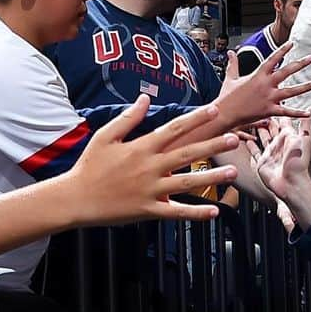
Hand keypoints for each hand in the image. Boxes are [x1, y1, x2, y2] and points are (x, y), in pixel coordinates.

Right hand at [73, 95, 238, 223]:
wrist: (76, 198)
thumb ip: (128, 117)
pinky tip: (214, 211)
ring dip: (212, 177)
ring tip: (232, 172)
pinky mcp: (149, 209)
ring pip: (188, 182)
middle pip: (188, 153)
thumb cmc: (90, 166)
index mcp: (142, 147)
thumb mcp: (105, 136)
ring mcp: (151, 189)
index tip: (214, 110)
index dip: (196, 119)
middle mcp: (150, 167)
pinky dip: (196, 213)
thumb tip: (145, 98)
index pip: (174, 128)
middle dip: (212, 145)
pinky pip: (177, 212)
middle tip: (234, 138)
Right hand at [216, 42, 310, 130]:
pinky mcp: (269, 111)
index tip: (292, 44)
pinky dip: (298, 113)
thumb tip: (231, 53)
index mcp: (257, 75)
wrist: (224, 113)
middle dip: (300, 64)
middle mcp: (265, 85)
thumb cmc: (227, 97)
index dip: (283, 50)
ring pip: (291, 91)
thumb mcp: (230, 78)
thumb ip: (233, 64)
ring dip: (306, 86)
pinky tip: (309, 112)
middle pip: (286, 71)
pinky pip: (287, 112)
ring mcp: (269, 98)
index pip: (273, 58)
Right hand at [248, 113, 310, 232]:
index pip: (282, 120)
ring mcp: (270, 153)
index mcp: (289, 137)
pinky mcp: (262, 162)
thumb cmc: (300, 163)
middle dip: (265, 118)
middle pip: (270, 128)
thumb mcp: (305, 138)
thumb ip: (306, 123)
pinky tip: (245, 139)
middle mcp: (279, 144)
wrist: (292, 184)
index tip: (271, 100)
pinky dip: (250, 144)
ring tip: (249, 119)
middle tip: (257, 107)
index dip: (277, 110)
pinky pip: (254, 151)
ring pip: (262, 137)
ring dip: (256, 129)